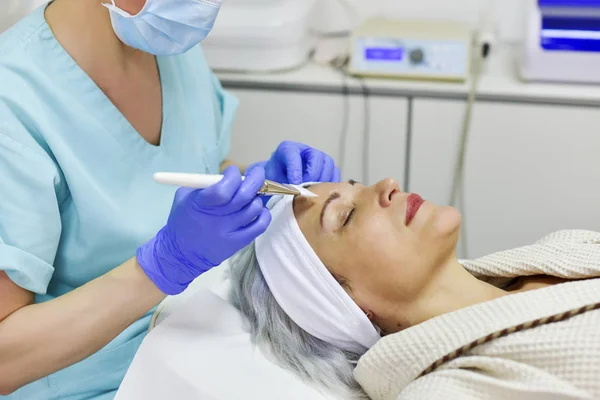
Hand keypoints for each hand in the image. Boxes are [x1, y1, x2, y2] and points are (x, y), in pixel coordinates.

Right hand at [137, 166, 271, 294]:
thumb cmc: (183, 220)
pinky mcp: (238, 242)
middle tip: (256, 174)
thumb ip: (204, 184)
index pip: (223, 189)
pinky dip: (264, 214)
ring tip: (251, 196)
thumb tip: (227, 174)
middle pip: (244, 196)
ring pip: (254, 208)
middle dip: (254, 180)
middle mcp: (217, 219)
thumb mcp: (184, 197)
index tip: (233, 171)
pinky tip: (258, 210)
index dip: (233, 176)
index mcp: (201, 204)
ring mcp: (229, 232)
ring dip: (256, 197)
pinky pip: (260, 225)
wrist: (182, 252)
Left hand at [248, 141, 340, 184]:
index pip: (292, 154)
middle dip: (312, 174)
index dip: (295, 169)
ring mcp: (318, 158)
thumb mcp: (268, 181)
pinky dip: (332, 184)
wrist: (279, 184)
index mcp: (287, 149)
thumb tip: (285, 193)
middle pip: (315, 156)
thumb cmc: (274, 181)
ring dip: (323, 180)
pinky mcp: (327, 168)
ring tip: (316, 193)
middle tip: (308, 190)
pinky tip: (325, 194)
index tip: (294, 184)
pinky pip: (335, 173)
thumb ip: (273, 185)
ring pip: (328, 163)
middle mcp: (305, 150)